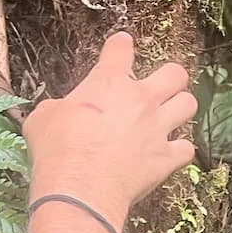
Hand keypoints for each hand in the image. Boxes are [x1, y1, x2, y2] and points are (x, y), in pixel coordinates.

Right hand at [24, 33, 195, 228]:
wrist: (79, 187)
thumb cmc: (57, 150)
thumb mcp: (43, 118)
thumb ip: (58, 109)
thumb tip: (57, 113)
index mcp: (108, 82)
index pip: (119, 50)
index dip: (120, 45)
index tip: (121, 44)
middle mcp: (140, 100)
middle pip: (174, 73)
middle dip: (170, 76)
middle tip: (160, 85)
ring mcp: (157, 128)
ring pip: (188, 104)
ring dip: (180, 107)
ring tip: (169, 115)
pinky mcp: (165, 159)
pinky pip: (186, 149)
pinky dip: (180, 151)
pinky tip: (170, 153)